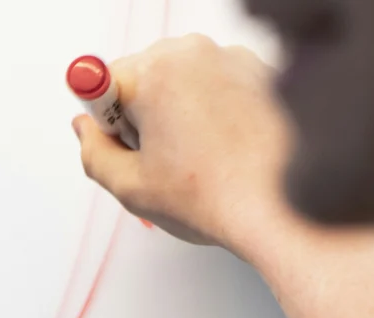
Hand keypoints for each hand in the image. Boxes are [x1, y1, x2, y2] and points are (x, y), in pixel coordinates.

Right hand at [73, 36, 292, 254]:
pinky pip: (220, 85)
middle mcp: (193, 53)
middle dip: (145, 116)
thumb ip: (94, 153)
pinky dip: (218, 111)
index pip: (102, 81)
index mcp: (154, 72)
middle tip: (163, 162)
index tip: (120, 139)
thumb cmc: (219, 197)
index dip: (108, 122)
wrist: (287, 208)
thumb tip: (86, 132)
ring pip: (183, 81)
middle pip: (144, 78)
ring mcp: (231, 59)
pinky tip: (226, 149)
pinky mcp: (262, 72)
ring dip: (182, 113)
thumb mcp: (131, 188)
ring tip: (200, 159)